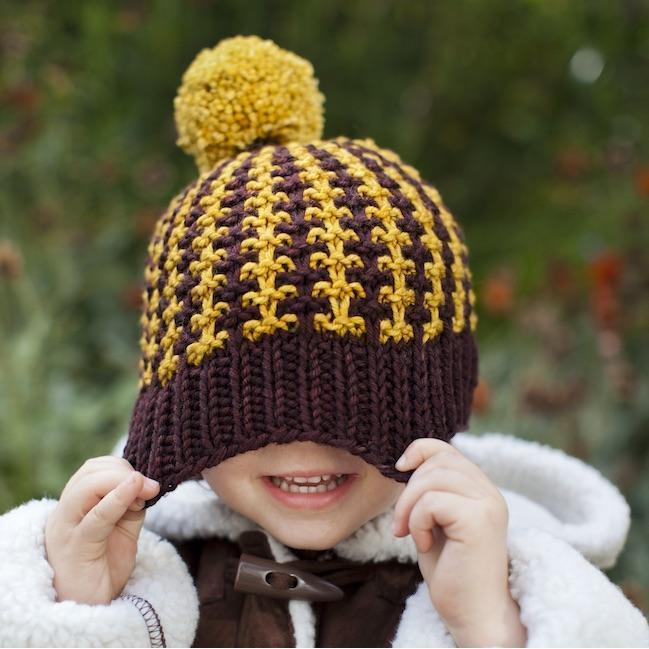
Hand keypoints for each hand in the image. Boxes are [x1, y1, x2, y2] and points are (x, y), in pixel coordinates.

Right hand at [44, 456, 159, 604]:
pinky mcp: (77, 548)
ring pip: (87, 488)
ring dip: (122, 482)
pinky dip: (118, 499)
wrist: (89, 608)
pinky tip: (136, 494)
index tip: (145, 481)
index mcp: (74, 506)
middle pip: (89, 473)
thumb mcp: (123, 528)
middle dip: (124, 471)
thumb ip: (132, 505)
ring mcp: (67, 530)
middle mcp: (64, 514)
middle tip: (150, 487)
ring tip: (146, 493)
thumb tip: (147, 483)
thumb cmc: (104, 567)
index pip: (92, 469)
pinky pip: (97, 517)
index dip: (121, 467)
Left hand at [393, 438, 527, 646]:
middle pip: (436, 461)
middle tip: (401, 524)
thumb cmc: (451, 571)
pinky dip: (417, 522)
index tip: (401, 469)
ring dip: (408, 507)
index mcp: (481, 489)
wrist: (473, 615)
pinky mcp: (478, 520)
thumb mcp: (437, 521)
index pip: (446, 449)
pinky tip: (423, 545)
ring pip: (431, 479)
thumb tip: (409, 461)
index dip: (419, 451)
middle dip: (408, 489)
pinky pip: (432, 502)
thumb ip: (432, 490)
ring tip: (409, 534)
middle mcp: (489, 492)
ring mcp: (487, 504)